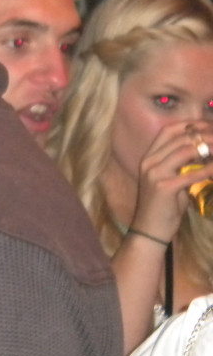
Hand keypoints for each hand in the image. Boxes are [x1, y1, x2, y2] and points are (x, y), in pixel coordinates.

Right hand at [131, 121, 212, 241]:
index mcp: (148, 158)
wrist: (149, 229)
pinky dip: (207, 170)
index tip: (207, 125)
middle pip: (179, 139)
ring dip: (208, 148)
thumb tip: (204, 153)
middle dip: (203, 135)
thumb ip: (181, 166)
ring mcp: (155, 174)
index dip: (189, 125)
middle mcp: (149, 162)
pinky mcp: (164, 187)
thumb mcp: (169, 181)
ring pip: (185, 151)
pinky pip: (191, 174)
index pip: (168, 132)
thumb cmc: (163, 207)